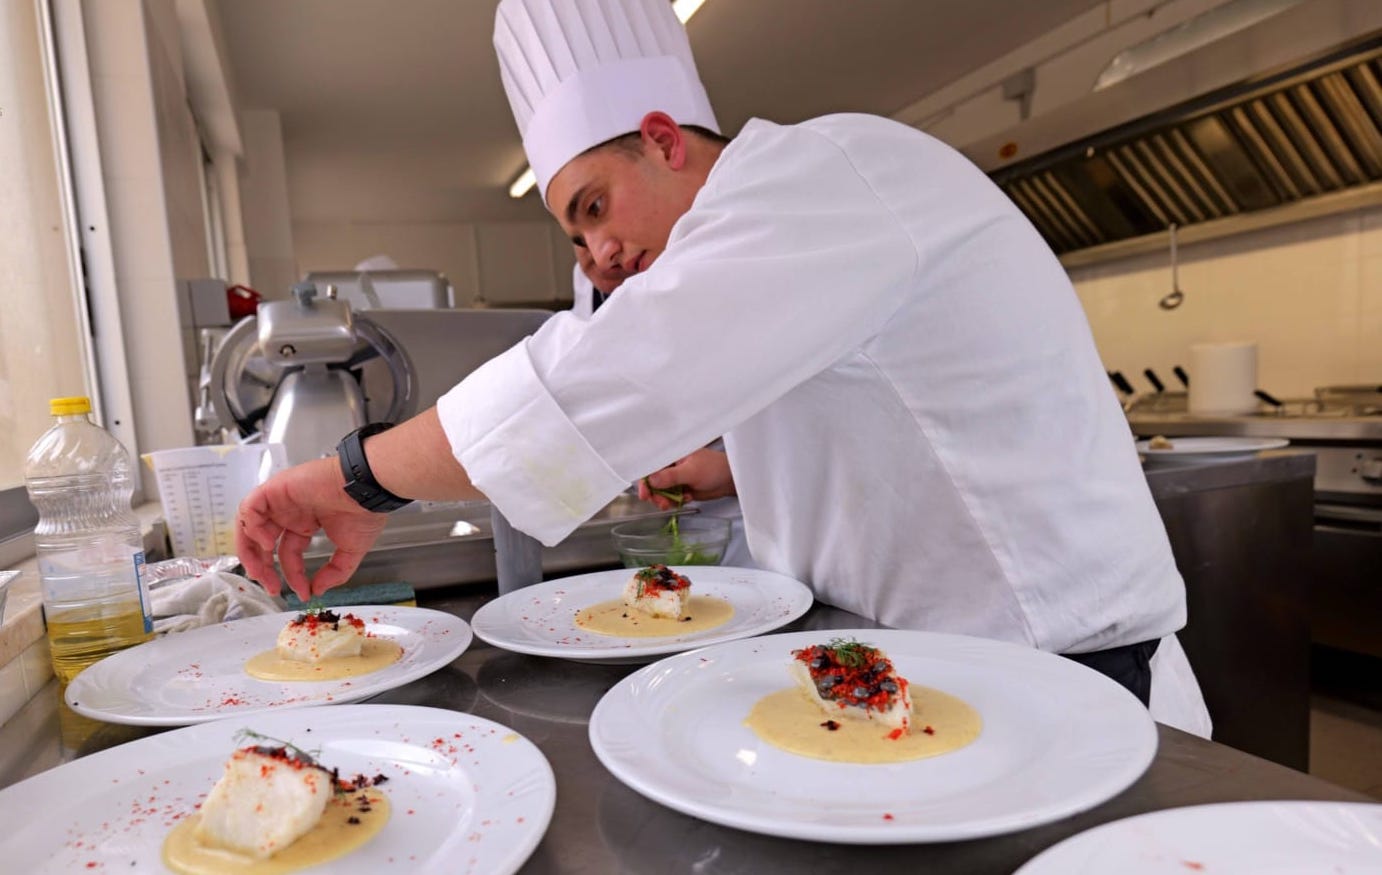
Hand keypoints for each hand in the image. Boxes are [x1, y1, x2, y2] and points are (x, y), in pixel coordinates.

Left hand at [235, 456, 388, 600]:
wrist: (367, 490)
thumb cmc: (363, 511)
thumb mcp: (351, 550)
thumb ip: (335, 572)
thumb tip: (319, 590)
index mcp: (305, 524)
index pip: (289, 554)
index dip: (293, 576)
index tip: (304, 592)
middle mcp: (289, 513)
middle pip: (263, 543)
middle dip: (263, 568)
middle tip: (271, 588)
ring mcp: (281, 500)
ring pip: (249, 526)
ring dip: (250, 552)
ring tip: (260, 571)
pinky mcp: (275, 489)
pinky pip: (250, 508)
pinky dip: (253, 528)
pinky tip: (268, 543)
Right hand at [638, 448, 736, 508]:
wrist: (730, 480)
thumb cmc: (714, 468)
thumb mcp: (691, 471)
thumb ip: (671, 476)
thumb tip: (652, 480)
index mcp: (671, 454)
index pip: (652, 466)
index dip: (646, 480)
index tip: (644, 493)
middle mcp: (671, 465)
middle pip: (654, 481)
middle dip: (655, 493)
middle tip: (660, 503)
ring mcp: (676, 477)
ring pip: (661, 491)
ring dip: (663, 499)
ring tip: (670, 504)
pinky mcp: (681, 488)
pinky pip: (670, 497)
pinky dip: (673, 501)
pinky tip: (685, 499)